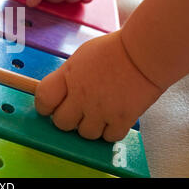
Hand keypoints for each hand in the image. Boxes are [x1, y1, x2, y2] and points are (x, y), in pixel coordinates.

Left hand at [35, 31, 162, 141]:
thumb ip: (66, 77)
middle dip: (67, 119)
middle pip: (61, 123)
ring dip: (89, 126)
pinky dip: (109, 131)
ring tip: (98, 113)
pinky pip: (108, 138)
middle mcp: (82, 96)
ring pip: (85, 134)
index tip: (50, 106)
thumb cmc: (112, 50)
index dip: (44, 106)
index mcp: (68, 77)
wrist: (145, 53)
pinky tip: (112, 118)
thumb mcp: (80, 57)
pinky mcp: (122, 120)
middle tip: (76, 111)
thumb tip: (58, 93)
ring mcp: (102, 110)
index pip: (43, 100)